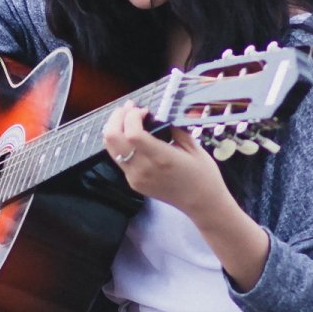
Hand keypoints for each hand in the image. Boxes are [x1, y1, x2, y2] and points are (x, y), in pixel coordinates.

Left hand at [101, 103, 226, 218]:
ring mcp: (135, 177)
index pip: (132, 134)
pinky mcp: (132, 182)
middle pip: (113, 138)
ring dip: (115, 128)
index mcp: (161, 158)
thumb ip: (172, 128)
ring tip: (128, 118)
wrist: (201, 203)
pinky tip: (131, 135)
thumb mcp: (194, 147)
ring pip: (110, 147)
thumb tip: (156, 115)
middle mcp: (143, 169)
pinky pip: (117, 157)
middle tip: (130, 107)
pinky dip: (120, 142)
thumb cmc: (203, 174)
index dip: (132, 116)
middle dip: (118, 117)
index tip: (144, 110)